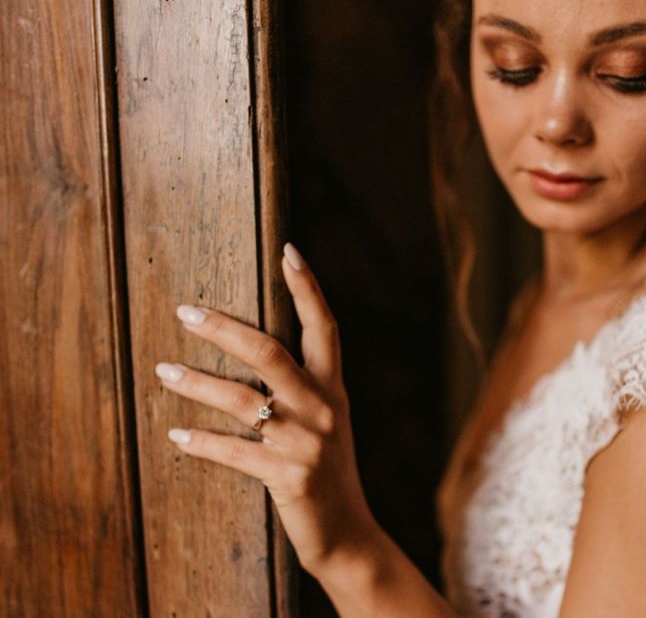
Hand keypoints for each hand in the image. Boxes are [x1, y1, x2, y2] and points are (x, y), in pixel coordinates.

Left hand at [155, 242, 377, 573]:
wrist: (346, 531)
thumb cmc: (328, 469)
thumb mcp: (328, 420)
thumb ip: (304, 386)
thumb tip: (257, 351)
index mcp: (333, 388)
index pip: (324, 326)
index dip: (308, 287)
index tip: (288, 251)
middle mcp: (322, 407)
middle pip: (270, 353)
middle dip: (224, 329)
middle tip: (186, 312)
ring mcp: (305, 441)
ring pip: (241, 400)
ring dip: (196, 383)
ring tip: (163, 371)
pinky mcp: (286, 475)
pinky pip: (233, 452)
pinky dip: (201, 442)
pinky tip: (175, 434)